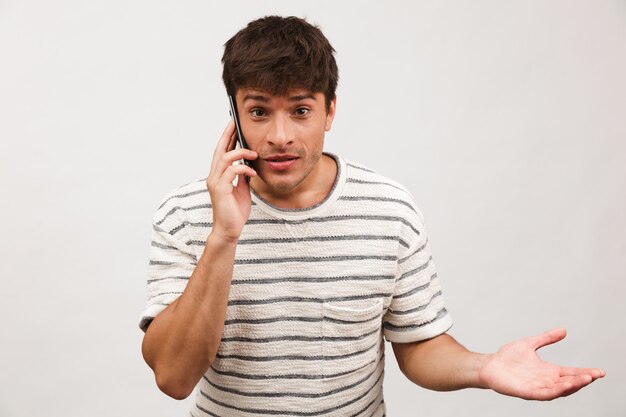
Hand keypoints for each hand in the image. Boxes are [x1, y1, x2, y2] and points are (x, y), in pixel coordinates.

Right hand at [206, 120, 257, 242]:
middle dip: (228, 134)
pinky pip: (232, 171)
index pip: (222, 151)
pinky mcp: (220, 189)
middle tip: (236, 122)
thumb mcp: (242, 189)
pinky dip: (243, 168)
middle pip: (219, 149)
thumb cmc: (235, 212)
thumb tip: (248, 164)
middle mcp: (214, 176)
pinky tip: (252, 172)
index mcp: (219, 175)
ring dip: (241, 152)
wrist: (230, 230)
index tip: (234, 124)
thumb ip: (243, 176)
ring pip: (225, 158)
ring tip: (254, 154)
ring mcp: (215, 182)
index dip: (227, 137)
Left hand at [479, 328, 605, 399]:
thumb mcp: (530, 343)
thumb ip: (546, 338)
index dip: (585, 372)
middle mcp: (545, 381)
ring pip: (559, 390)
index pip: (571, 373)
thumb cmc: (508, 357)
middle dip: (582, 380)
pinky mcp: (526, 392)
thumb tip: (564, 330)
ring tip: (585, 379)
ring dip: (572, 386)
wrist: (489, 365)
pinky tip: (564, 386)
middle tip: (595, 375)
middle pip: (569, 383)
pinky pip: (544, 394)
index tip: (600, 371)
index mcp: (548, 371)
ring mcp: (537, 387)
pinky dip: (555, 391)